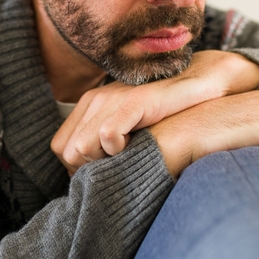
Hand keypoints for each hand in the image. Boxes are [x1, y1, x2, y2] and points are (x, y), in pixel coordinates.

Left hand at [52, 51, 258, 173]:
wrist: (197, 83)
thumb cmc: (164, 111)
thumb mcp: (128, 125)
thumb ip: (105, 142)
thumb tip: (89, 174)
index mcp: (89, 104)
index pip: (60, 146)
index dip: (78, 165)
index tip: (103, 168)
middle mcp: (94, 99)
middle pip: (67, 151)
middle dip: (88, 166)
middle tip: (115, 164)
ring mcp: (111, 99)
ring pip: (81, 146)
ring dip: (101, 160)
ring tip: (125, 155)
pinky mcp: (132, 102)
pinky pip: (106, 134)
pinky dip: (116, 149)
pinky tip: (133, 146)